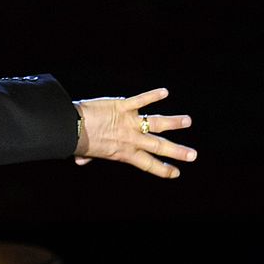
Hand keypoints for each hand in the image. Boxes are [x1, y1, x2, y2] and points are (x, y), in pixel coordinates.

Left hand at [74, 88, 195, 178]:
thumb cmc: (77, 142)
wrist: (70, 128)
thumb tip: (81, 162)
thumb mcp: (86, 154)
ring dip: (173, 122)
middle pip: (159, 146)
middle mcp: (131, 139)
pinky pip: (141, 100)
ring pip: (157, 122)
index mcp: (124, 153)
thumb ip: (88, 158)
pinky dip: (153, 95)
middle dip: (177, 152)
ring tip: (188, 121)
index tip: (176, 172)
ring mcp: (129, 122)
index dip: (163, 169)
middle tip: (193, 155)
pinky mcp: (123, 106)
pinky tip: (165, 91)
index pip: (148, 164)